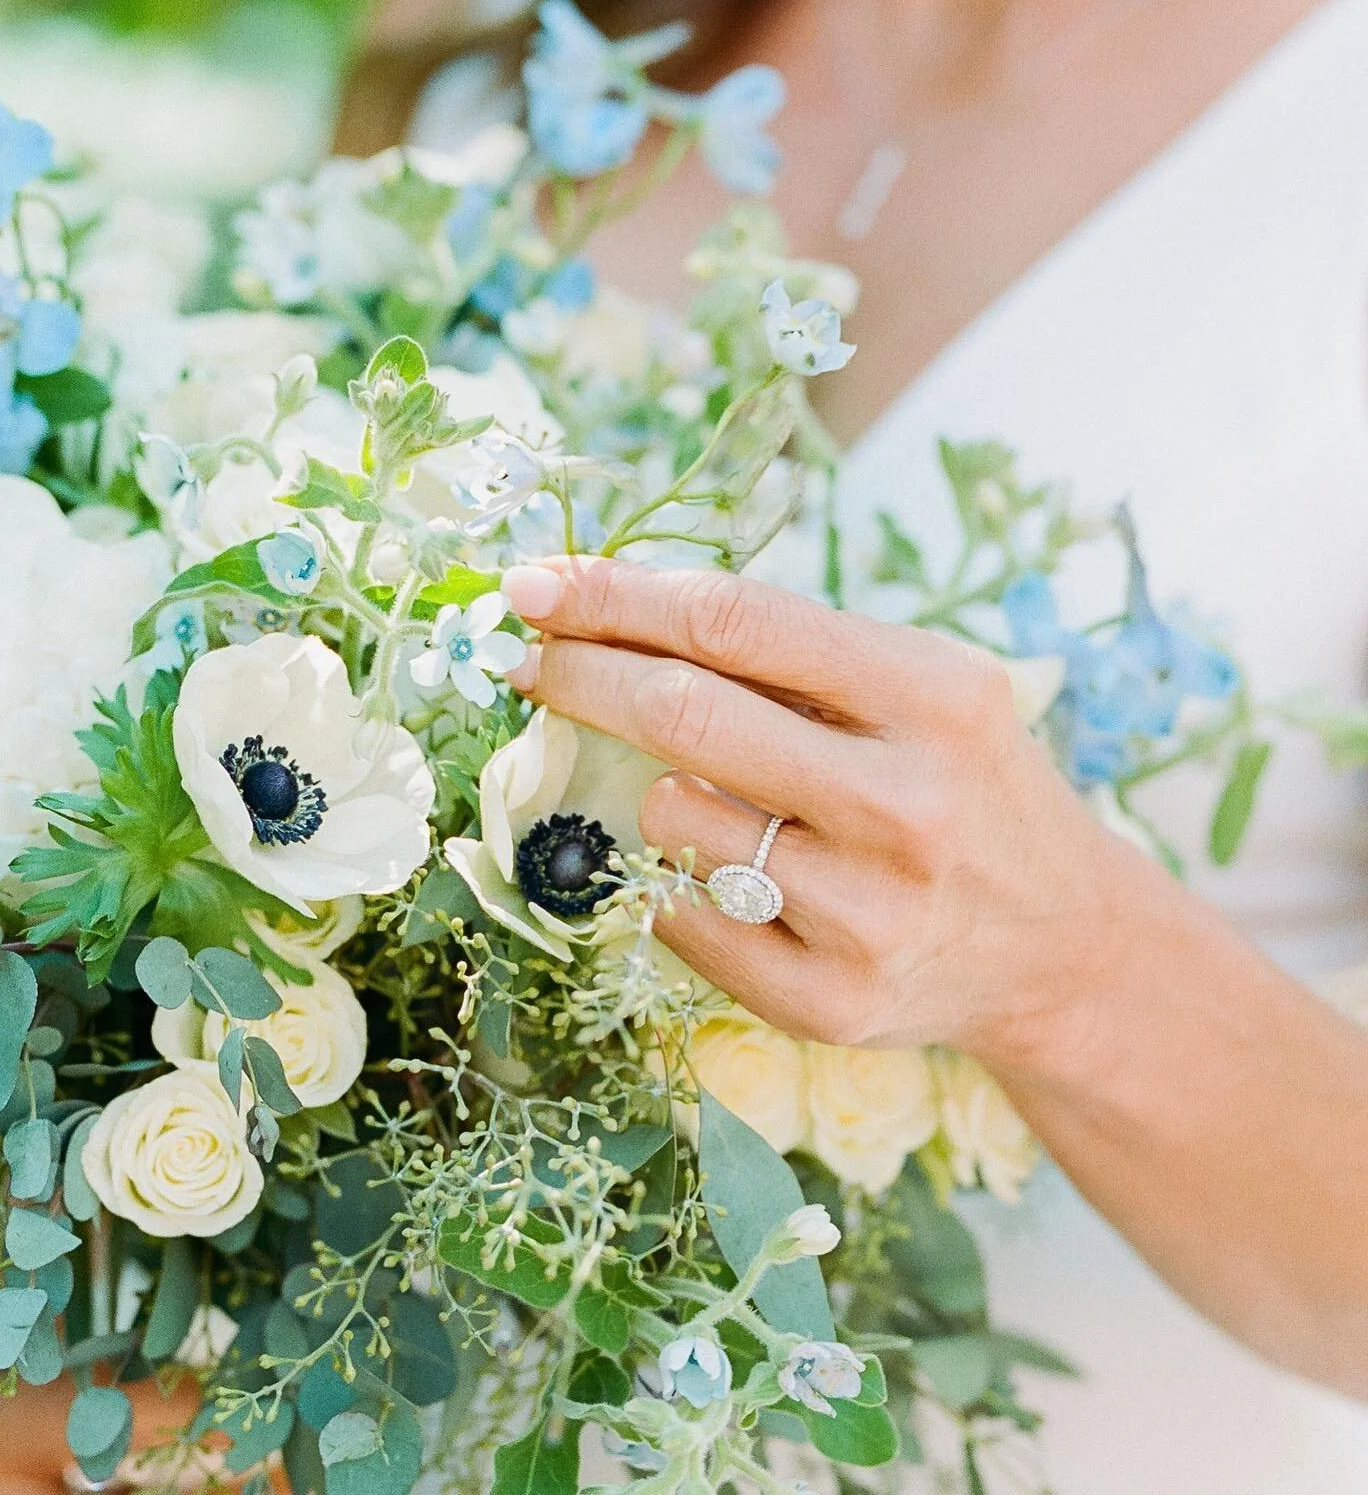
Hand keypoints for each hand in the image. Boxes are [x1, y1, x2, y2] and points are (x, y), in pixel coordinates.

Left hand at [502, 556, 1157, 1073]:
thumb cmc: (966, 787)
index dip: (615, 594)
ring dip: (660, 794)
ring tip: (727, 804)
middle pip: (683, 713)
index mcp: (937, 695)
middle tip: (523, 657)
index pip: (735, 619)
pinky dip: (677, 885)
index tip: (537, 583)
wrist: (1062, 946)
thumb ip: (794, 652)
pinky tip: (738, 882)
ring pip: (672, 818)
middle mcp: (909, 803)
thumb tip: (607, 609)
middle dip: (577, 673)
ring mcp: (871, 913)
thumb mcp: (927, 691)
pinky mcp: (833, 1002)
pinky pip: (681, 918)